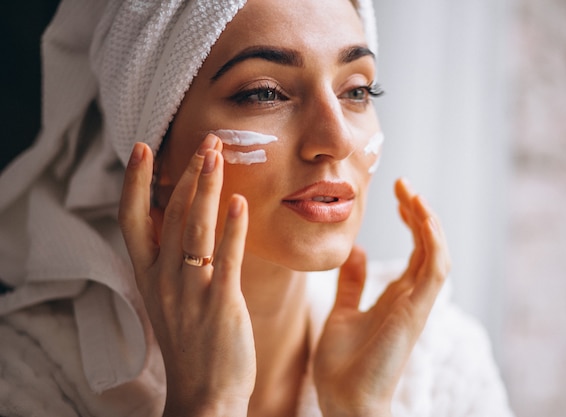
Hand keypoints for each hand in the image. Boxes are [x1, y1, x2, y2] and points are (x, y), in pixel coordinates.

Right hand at [118, 135, 255, 416]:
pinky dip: (232, 228)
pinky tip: (239, 202)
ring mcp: (190, 290)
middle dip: (187, 172)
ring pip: (194, 227)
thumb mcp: (170, 298)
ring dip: (205, 186)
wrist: (204, 393)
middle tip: (206, 140)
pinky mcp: (220, 303)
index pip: (132, 219)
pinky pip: (225, 258)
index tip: (141, 147)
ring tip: (217, 153)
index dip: (134, 181)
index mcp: (148, 275)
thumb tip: (185, 219)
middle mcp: (164, 279)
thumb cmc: (192, 342)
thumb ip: (173, 260)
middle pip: (170, 213)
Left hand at [313, 178, 449, 416]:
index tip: (397, 194)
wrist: (344, 402)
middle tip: (404, 184)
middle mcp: (411, 297)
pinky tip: (421, 216)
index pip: (415, 250)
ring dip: (428, 221)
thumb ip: (351, 284)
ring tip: (411, 193)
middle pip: (427, 245)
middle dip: (418, 213)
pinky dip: (433, 241)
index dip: (411, 220)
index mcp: (397, 297)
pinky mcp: (416, 312)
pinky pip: (435, 270)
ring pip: (436, 253)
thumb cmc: (342, 365)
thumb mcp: (341, 312)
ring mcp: (417, 304)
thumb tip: (354, 251)